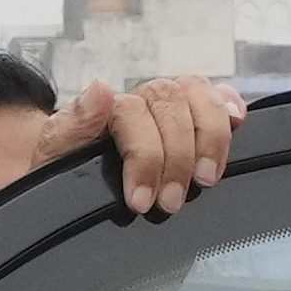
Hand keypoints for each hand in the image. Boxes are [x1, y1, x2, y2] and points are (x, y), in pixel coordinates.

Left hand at [35, 75, 245, 216]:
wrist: (68, 184)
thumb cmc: (63, 172)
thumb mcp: (53, 157)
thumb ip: (72, 124)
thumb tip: (102, 87)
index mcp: (105, 107)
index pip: (132, 112)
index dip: (143, 158)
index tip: (140, 201)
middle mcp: (140, 100)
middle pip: (170, 103)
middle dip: (177, 157)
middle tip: (171, 202)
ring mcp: (168, 107)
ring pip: (198, 95)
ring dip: (210, 137)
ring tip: (206, 179)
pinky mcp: (192, 118)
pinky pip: (215, 97)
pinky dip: (230, 106)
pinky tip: (238, 123)